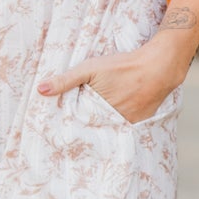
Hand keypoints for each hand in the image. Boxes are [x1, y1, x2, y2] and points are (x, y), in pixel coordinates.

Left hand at [37, 34, 186, 123]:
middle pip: (94, 130)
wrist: (158, 67)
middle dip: (84, 130)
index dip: (69, 128)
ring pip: (108, 129)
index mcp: (98, 114)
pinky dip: (116, 125)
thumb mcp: (90, 69)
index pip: (78, 127)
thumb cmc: (123, 66)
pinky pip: (123, 128)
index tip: (58, 133)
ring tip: (90, 126)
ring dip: (100, 128)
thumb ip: (65, 80)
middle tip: (71, 132)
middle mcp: (113, 124)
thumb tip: (40, 90)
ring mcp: (128, 125)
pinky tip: (110, 120)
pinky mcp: (139, 123)